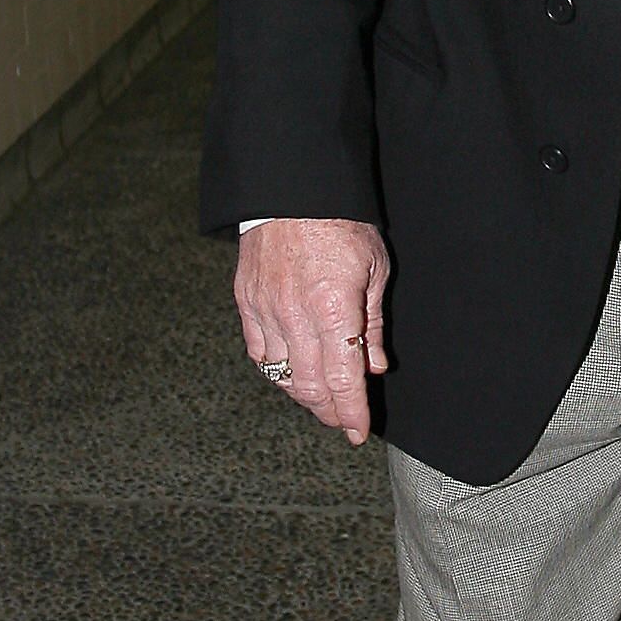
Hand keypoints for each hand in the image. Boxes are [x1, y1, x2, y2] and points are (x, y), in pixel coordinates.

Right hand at [235, 219, 389, 443]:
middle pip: (309, 385)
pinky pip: (259, 352)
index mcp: (333, 308)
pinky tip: (290, 373)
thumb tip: (374, 366)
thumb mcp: (374, 269)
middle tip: (342, 419)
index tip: (357, 431)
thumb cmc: (340, 222)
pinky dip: (275, 370)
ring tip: (321, 400)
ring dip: (302, 394)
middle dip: (328, 409)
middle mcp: (295, 316)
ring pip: (281, 374)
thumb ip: (372, 323)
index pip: (342, 378)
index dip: (350, 411)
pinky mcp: (246, 303)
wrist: (290, 189)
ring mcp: (266, 311)